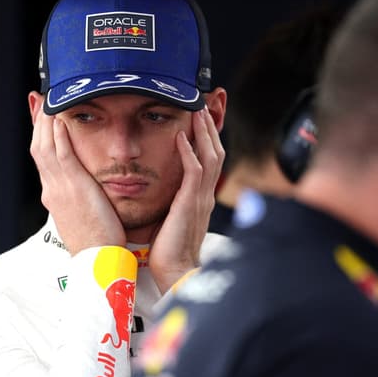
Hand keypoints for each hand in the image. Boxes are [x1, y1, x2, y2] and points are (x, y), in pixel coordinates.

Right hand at [29, 103, 124, 254]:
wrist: (98, 261)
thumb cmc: (99, 243)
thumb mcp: (86, 216)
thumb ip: (83, 199)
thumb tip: (87, 190)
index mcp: (55, 196)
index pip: (44, 158)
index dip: (42, 135)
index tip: (43, 116)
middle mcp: (52, 189)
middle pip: (39, 147)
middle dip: (38, 121)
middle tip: (39, 98)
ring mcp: (59, 188)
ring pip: (45, 146)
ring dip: (46, 120)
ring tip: (49, 99)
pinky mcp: (72, 188)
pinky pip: (61, 154)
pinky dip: (58, 135)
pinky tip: (60, 117)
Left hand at [148, 107, 225, 292]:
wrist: (175, 273)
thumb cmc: (169, 250)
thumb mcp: (172, 219)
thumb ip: (171, 201)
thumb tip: (161, 190)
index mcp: (200, 197)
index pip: (209, 160)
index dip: (207, 137)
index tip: (200, 116)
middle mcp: (205, 195)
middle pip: (215, 152)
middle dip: (210, 127)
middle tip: (203, 103)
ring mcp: (200, 199)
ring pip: (209, 157)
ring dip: (203, 132)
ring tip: (196, 111)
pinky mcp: (190, 204)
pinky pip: (194, 173)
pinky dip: (190, 153)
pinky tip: (182, 137)